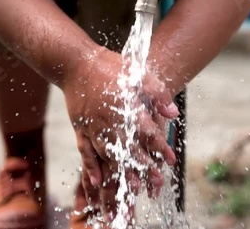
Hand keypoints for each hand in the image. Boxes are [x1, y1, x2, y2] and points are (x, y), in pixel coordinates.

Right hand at [64, 48, 177, 188]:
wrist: (77, 63)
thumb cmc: (111, 67)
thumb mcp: (139, 73)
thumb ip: (157, 93)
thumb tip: (173, 113)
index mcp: (127, 108)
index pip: (148, 133)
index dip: (160, 148)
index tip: (171, 161)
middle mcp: (110, 121)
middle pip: (129, 149)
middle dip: (145, 167)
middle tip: (157, 183)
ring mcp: (93, 127)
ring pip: (109, 155)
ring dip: (121, 172)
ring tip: (132, 188)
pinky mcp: (80, 128)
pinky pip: (85, 151)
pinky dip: (90, 168)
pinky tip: (96, 182)